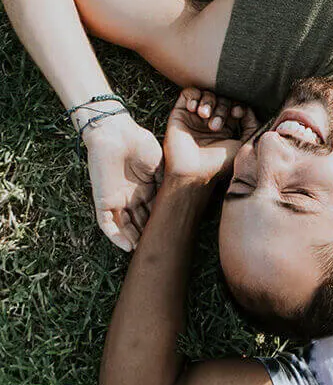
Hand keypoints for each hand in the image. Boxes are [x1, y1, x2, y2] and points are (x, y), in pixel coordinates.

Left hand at [82, 114, 163, 251]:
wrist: (116, 133)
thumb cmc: (140, 143)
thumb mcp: (160, 165)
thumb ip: (166, 183)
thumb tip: (177, 200)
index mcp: (147, 188)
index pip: (155, 211)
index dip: (162, 223)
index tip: (172, 234)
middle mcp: (132, 196)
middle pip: (140, 222)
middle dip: (148, 235)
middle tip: (160, 247)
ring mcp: (116, 199)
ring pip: (124, 226)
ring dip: (133, 239)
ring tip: (143, 251)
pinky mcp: (102, 200)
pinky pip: (107, 223)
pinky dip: (116, 236)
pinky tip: (126, 247)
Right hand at [164, 88, 257, 183]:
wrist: (193, 171)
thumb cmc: (219, 163)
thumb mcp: (243, 145)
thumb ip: (251, 127)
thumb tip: (250, 110)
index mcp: (228, 126)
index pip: (235, 105)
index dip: (238, 105)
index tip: (237, 114)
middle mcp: (212, 119)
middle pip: (222, 98)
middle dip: (222, 108)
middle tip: (215, 126)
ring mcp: (196, 116)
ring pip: (207, 94)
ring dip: (209, 102)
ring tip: (204, 117)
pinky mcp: (181, 113)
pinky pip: (189, 93)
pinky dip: (194, 97)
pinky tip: (194, 109)